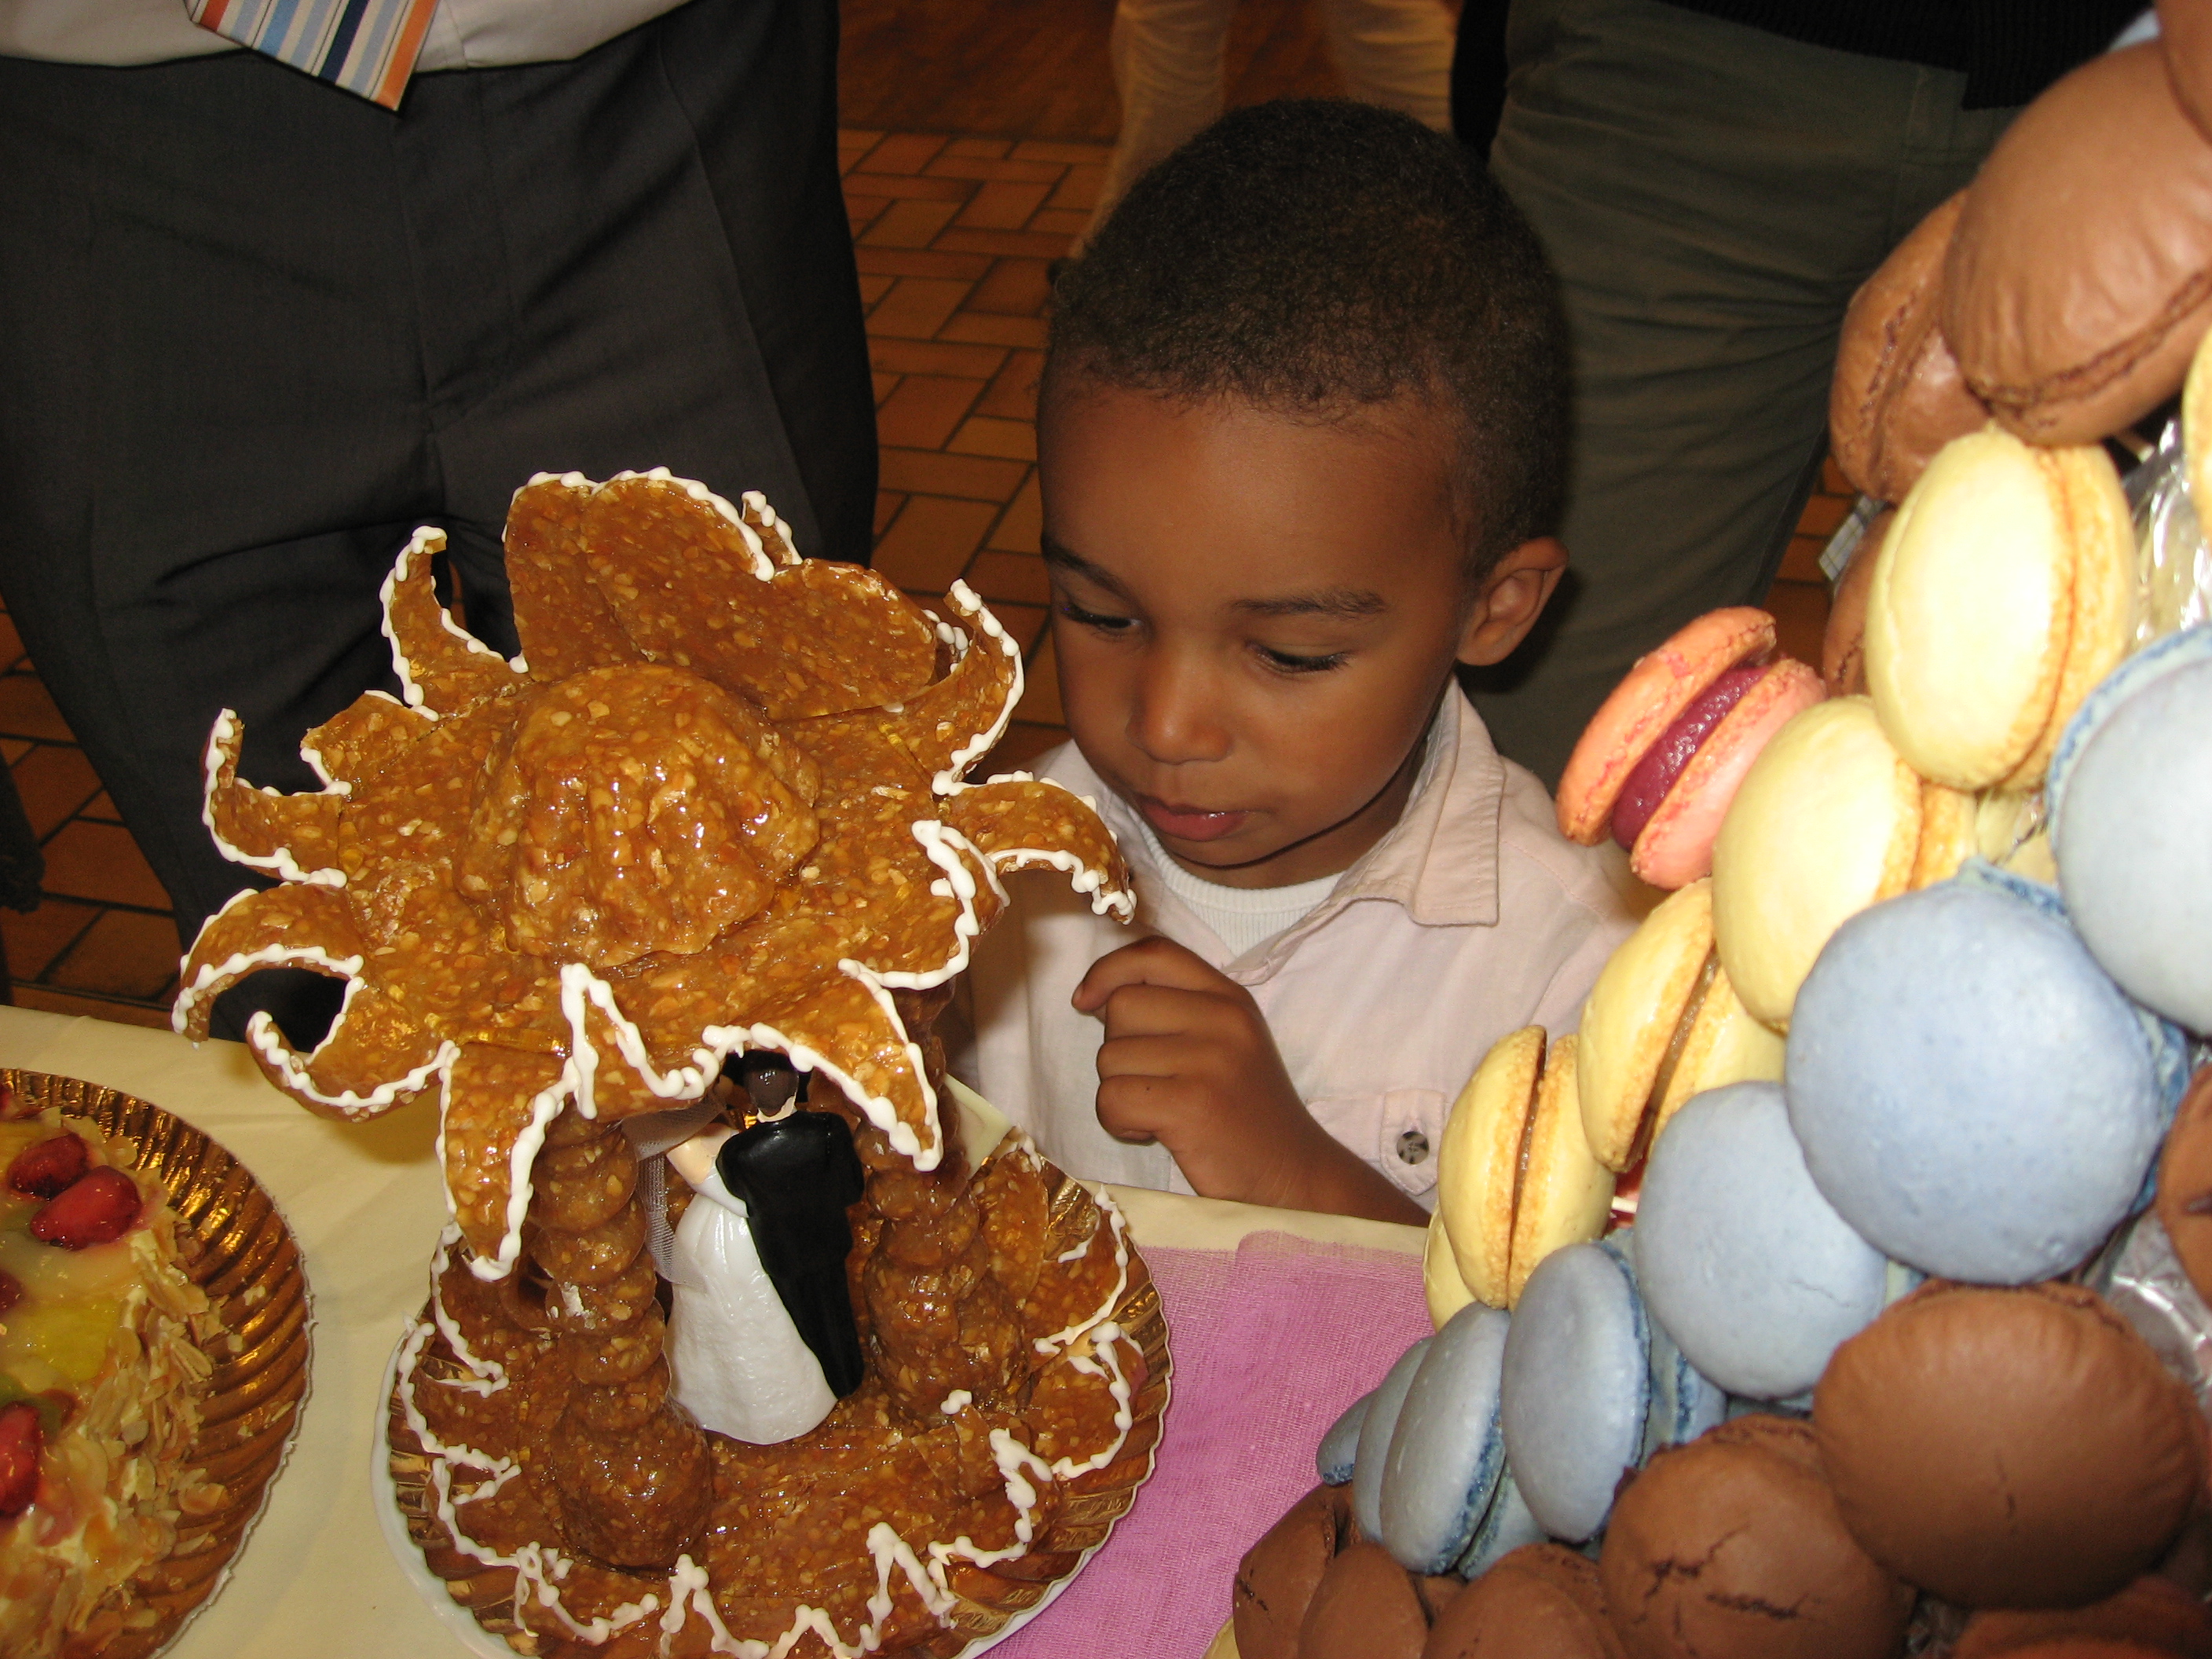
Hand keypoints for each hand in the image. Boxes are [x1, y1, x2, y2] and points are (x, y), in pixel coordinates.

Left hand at [1072, 937, 1424, 1224]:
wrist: (1295, 1178)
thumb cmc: (1247, 1114)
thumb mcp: (1227, 1042)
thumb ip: (1178, 1009)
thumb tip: (1096, 995)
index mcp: (1230, 998)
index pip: (1154, 953)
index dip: (1107, 971)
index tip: (1086, 1001)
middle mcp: (1223, 1019)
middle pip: (1121, 1006)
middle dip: (1119, 1049)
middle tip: (1153, 1082)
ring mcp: (1209, 1060)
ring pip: (1110, 1057)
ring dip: (1119, 1090)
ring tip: (1160, 1112)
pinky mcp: (1190, 1105)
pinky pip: (1112, 1098)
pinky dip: (1119, 1122)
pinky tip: (1152, 1132)